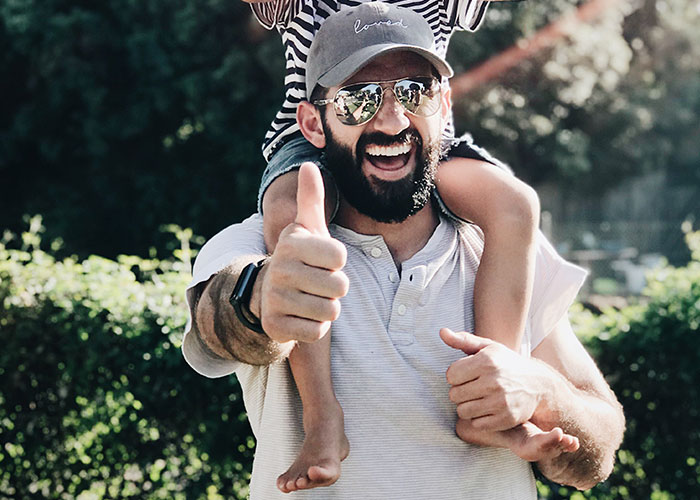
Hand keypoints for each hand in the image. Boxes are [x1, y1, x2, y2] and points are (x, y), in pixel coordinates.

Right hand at [258, 162, 348, 342]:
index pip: (340, 257)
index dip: (337, 262)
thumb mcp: (307, 228)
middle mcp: (280, 269)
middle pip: (340, 286)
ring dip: (326, 308)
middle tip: (317, 283)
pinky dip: (315, 327)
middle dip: (335, 288)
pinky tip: (301, 316)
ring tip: (310, 298)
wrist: (270, 294)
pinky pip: (317, 332)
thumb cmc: (301, 258)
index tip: (322, 261)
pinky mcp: (275, 326)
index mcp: (292, 243)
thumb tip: (309, 164)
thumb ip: (311, 199)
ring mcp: (275, 299)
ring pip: (330, 311)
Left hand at [440, 328, 546, 431]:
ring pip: (463, 411)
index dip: (456, 375)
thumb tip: (442, 332)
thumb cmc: (506, 363)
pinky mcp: (506, 418)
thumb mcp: (488, 347)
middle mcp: (494, 381)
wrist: (538, 384)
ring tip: (478, 398)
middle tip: (472, 388)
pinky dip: (479, 418)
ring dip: (467, 406)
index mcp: (487, 361)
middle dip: (460, 391)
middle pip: (454, 395)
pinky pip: (477, 424)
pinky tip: (488, 409)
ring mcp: (501, 402)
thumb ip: (463, 340)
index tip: (466, 375)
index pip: (451, 375)